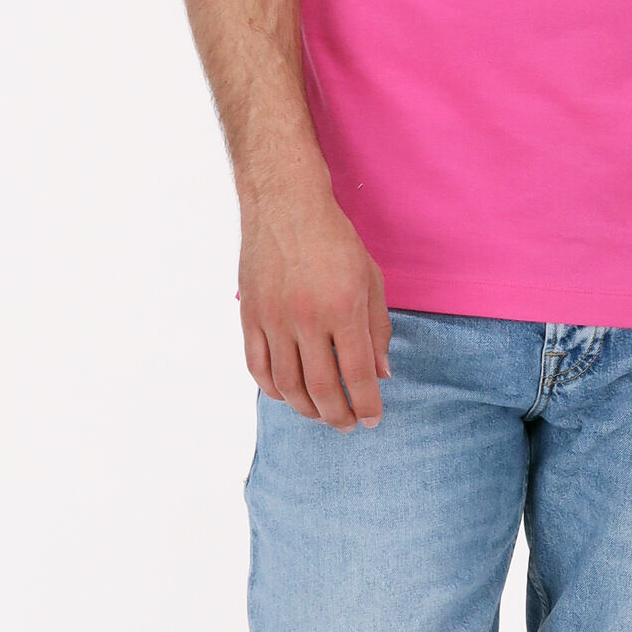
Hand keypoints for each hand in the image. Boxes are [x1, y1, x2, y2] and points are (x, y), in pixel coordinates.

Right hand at [237, 181, 391, 428]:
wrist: (285, 205)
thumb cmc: (334, 239)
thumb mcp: (371, 279)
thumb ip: (378, 329)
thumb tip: (381, 374)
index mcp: (343, 309)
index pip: (357, 375)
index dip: (367, 405)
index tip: (373, 419)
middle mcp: (307, 319)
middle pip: (321, 388)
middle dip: (338, 416)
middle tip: (348, 425)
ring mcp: (274, 319)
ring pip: (287, 385)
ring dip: (307, 409)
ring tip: (322, 415)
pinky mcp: (250, 316)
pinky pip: (257, 367)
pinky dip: (273, 390)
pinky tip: (288, 396)